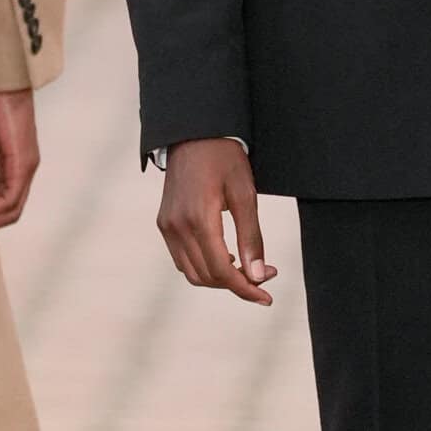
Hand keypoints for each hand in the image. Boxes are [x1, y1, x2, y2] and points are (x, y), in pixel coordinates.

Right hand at [157, 138, 274, 305]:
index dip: (246, 289)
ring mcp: (167, 226)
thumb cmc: (225, 159)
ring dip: (220, 278)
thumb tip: (260, 275)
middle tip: (265, 276)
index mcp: (199, 219)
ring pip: (192, 273)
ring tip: (246, 268)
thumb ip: (252, 237)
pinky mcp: (164, 223)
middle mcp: (177, 227)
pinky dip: (203, 266)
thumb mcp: (246, 195)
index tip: (267, 297)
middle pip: (207, 277)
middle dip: (237, 284)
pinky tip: (224, 257)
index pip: (222, 271)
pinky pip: (182, 259)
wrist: (194, 134)